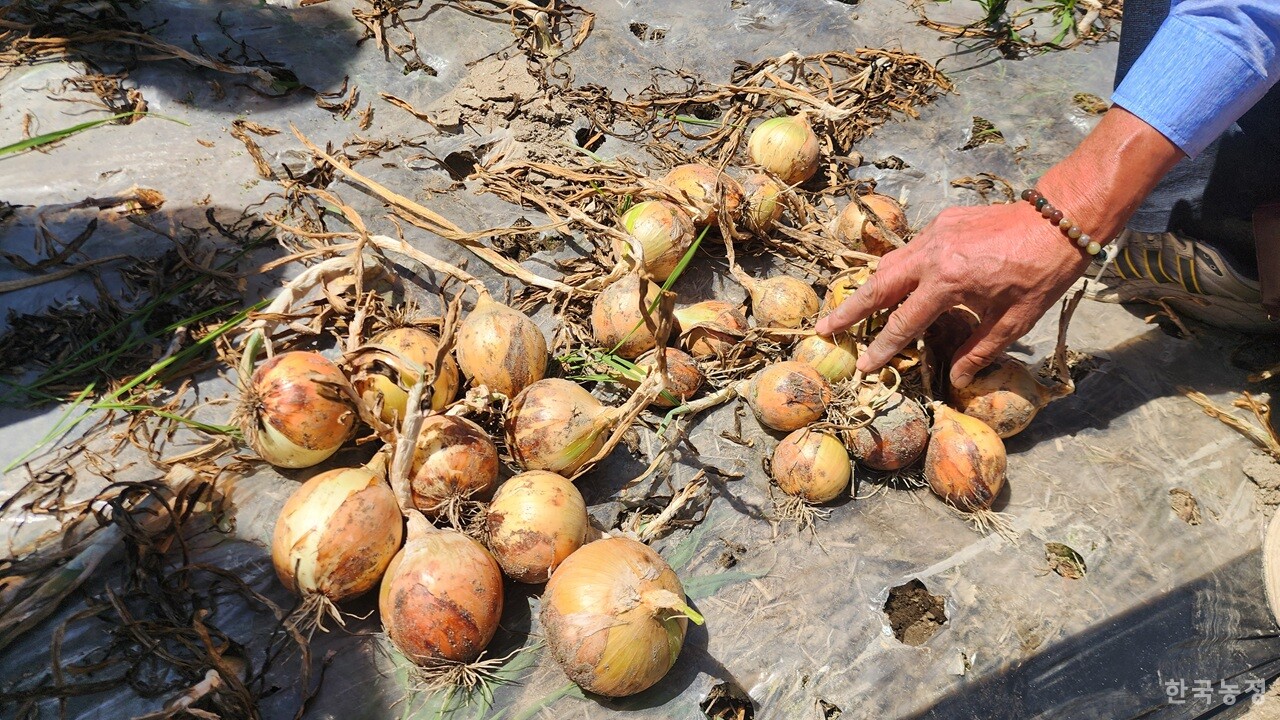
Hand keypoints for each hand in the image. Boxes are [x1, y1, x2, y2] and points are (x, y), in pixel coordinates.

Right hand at [814, 201, 1089, 387]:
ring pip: (889, 264)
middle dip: (849, 310)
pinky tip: (896, 284)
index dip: (883, 348)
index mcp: (949, 282)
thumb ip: (979, 349)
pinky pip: (910, 250)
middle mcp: (932, 254)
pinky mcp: (943, 222)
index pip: (904, 322)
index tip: (863, 366)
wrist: (1060, 217)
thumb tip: (956, 379)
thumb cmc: (1043, 272)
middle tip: (823, 328)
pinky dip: (896, 270)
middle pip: (878, 286)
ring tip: (850, 310)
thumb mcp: (1015, 320)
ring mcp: (934, 234)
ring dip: (869, 288)